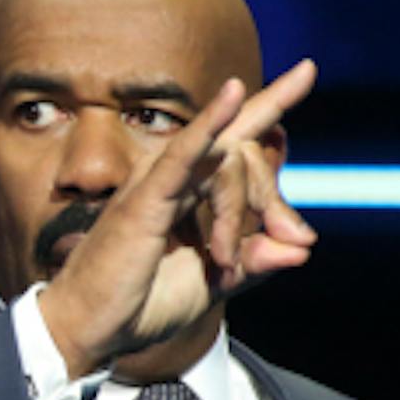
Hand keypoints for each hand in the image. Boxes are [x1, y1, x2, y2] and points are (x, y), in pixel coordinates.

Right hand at [41, 59, 317, 372]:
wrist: (92, 330)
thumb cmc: (141, 304)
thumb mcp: (213, 283)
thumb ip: (254, 263)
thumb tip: (302, 250)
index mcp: (186, 187)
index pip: (236, 133)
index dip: (274, 101)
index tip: (308, 68)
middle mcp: (170, 173)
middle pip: (242, 153)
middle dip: (273, 197)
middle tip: (294, 239)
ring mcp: (155, 181)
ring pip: (224, 164)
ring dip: (239, 213)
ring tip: (223, 261)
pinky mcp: (144, 198)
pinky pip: (184, 155)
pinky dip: (208, 125)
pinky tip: (233, 93)